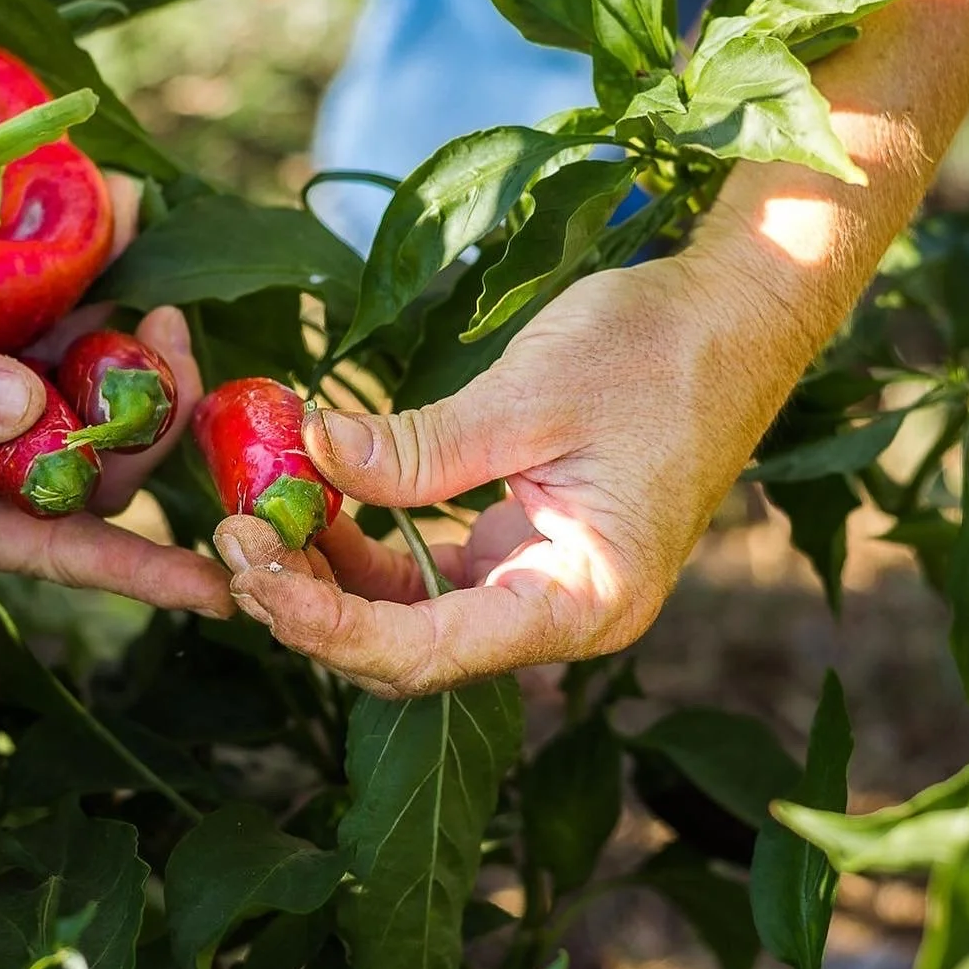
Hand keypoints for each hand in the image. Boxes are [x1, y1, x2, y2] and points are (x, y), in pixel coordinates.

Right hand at [0, 176, 229, 617]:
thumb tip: (22, 413)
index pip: (45, 543)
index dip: (132, 569)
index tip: (217, 586)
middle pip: (94, 458)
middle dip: (150, 413)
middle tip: (171, 336)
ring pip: (95, 384)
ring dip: (138, 344)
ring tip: (159, 293)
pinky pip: (69, 307)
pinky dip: (101, 267)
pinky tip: (120, 218)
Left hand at [214, 252, 784, 694]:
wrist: (736, 314)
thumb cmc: (657, 352)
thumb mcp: (529, 395)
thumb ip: (419, 446)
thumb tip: (310, 455)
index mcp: (582, 601)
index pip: (428, 653)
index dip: (328, 626)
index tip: (251, 573)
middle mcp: (559, 609)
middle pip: (410, 647)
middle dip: (314, 603)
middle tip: (231, 538)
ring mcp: (542, 578)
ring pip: (412, 610)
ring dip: (332, 572)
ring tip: (256, 514)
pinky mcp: (526, 538)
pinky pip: (431, 564)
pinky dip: (371, 538)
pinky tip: (317, 496)